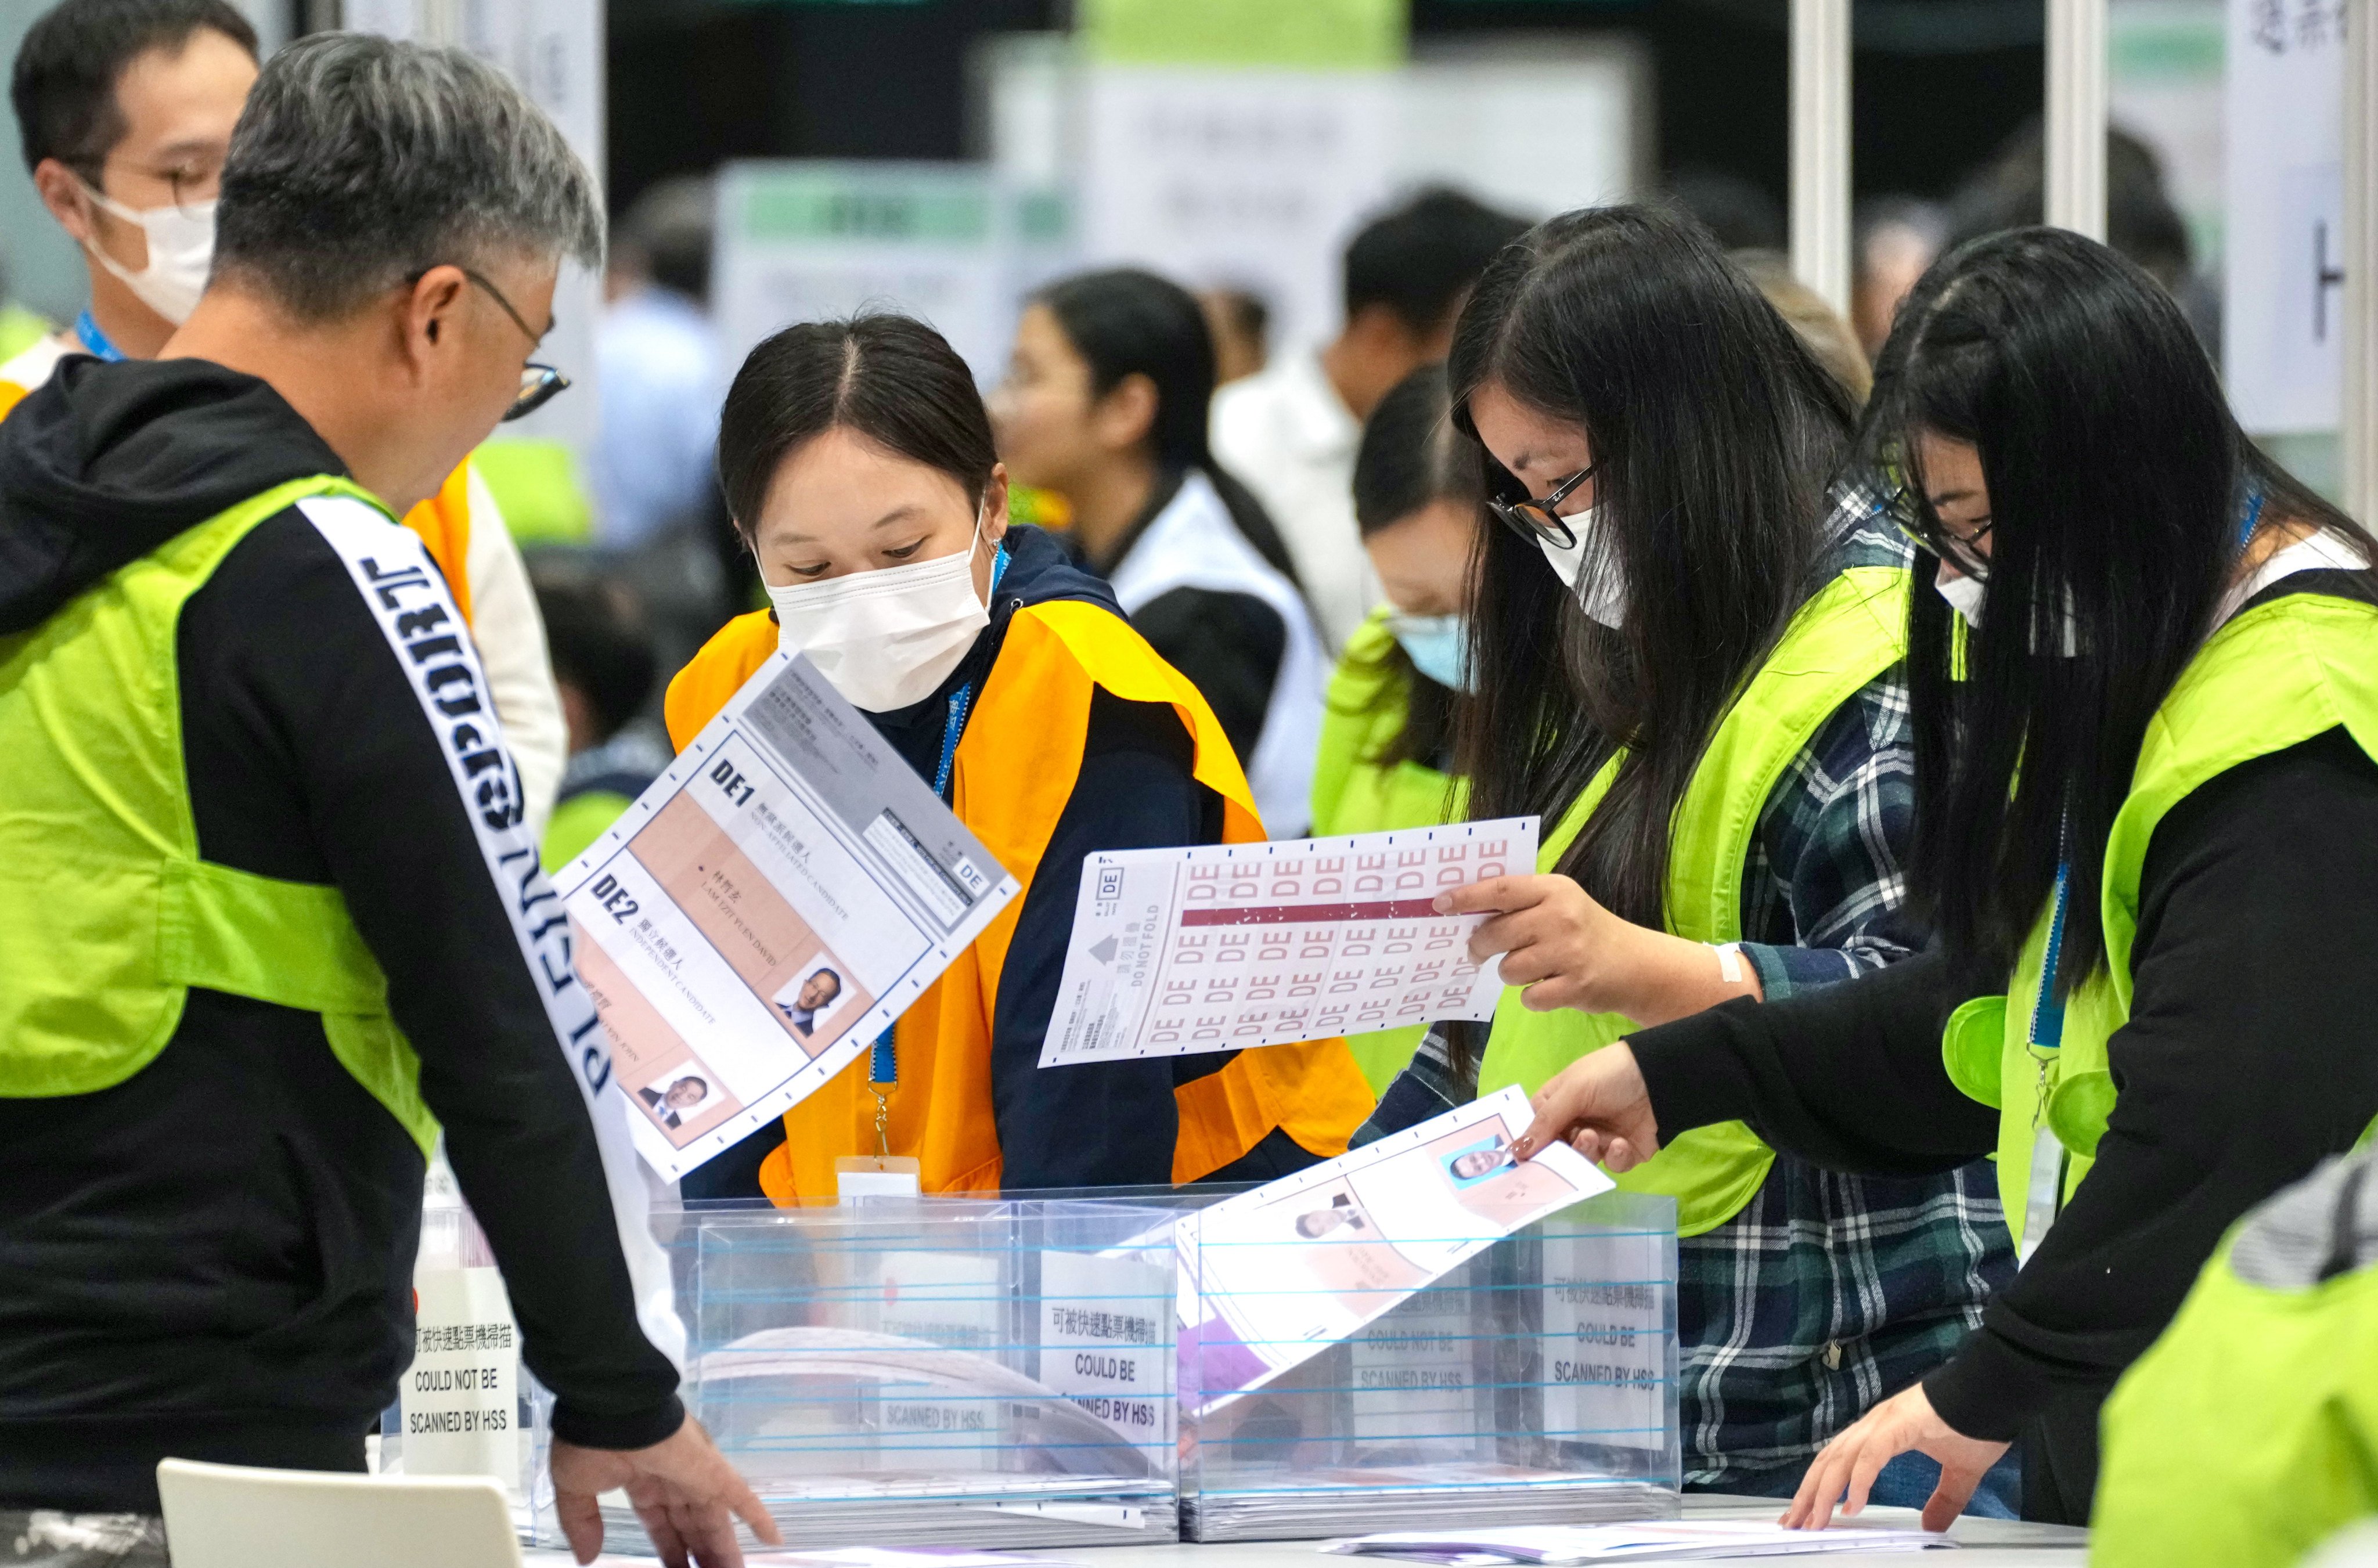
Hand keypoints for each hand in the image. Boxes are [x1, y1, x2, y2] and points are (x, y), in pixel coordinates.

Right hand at [550, 1415, 780, 1567]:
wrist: (609, 1405)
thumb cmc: (590, 1440)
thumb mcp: (575, 1488)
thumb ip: (583, 1522)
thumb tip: (586, 1557)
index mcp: (641, 1480)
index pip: (661, 1523)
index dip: (670, 1549)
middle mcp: (673, 1478)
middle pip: (691, 1526)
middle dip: (699, 1555)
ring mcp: (695, 1474)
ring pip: (715, 1521)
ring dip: (724, 1551)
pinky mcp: (712, 1470)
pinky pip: (741, 1497)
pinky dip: (759, 1517)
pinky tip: (774, 1540)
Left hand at [1436, 876, 1756, 1024]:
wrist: (1636, 965)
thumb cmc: (1586, 932)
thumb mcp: (1560, 904)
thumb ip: (1522, 904)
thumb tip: (1465, 910)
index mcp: (1554, 889)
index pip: (1501, 890)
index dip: (1466, 897)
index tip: (1438, 905)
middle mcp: (1561, 916)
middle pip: (1497, 933)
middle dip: (1480, 945)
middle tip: (1477, 951)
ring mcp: (1569, 952)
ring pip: (1509, 968)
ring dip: (1512, 973)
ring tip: (1532, 968)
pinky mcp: (1575, 985)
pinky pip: (1529, 997)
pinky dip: (1533, 997)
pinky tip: (1549, 987)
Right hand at [1509, 1042, 1661, 1169]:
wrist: (1661, 1076)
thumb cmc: (1609, 1074)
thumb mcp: (1573, 1089)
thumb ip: (1546, 1121)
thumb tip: (1516, 1152)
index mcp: (1558, 1104)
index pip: (1534, 1129)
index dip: (1528, 1145)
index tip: (1519, 1161)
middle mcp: (1575, 1124)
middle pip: (1556, 1151)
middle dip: (1559, 1153)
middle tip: (1562, 1150)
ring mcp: (1600, 1140)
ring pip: (1583, 1161)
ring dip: (1586, 1151)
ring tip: (1593, 1137)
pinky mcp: (1624, 1153)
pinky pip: (1612, 1166)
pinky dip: (1614, 1157)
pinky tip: (1620, 1143)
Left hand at [1781, 1382, 2009, 1533]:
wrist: (1998, 1392)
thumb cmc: (1978, 1423)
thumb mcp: (1958, 1474)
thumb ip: (1943, 1500)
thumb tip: (1931, 1525)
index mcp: (1883, 1432)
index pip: (1840, 1461)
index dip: (1819, 1487)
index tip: (1806, 1514)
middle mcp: (1875, 1425)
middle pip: (1830, 1461)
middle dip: (1809, 1493)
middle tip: (1793, 1524)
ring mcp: (1885, 1421)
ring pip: (1842, 1458)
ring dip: (1823, 1491)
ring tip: (1813, 1520)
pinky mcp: (1900, 1422)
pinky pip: (1871, 1454)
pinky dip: (1859, 1480)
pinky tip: (1853, 1504)